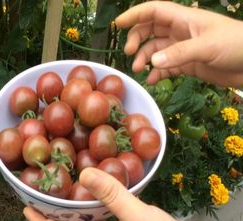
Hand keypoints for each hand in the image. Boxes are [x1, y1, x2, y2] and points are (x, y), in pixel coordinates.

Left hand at [23, 167, 205, 220]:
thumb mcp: (135, 217)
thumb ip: (111, 195)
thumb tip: (83, 175)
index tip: (24, 208)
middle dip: (56, 210)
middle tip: (46, 190)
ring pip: (92, 218)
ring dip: (79, 204)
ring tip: (71, 184)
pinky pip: (111, 213)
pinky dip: (103, 200)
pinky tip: (107, 186)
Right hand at [115, 1, 242, 86]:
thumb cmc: (238, 45)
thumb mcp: (207, 47)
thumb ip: (178, 54)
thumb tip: (152, 62)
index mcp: (185, 19)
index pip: (154, 11)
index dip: (135, 14)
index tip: (118, 24)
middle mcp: (181, 32)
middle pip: (150, 30)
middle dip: (137, 39)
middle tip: (130, 54)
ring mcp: (184, 49)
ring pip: (156, 50)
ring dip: (145, 59)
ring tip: (139, 71)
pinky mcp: (189, 64)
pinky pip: (166, 67)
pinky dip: (157, 73)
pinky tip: (153, 81)